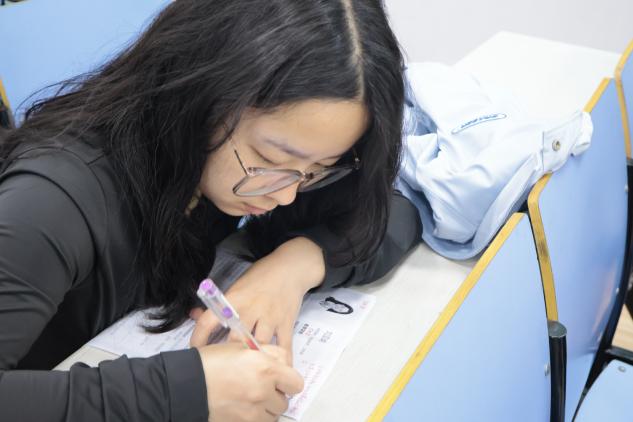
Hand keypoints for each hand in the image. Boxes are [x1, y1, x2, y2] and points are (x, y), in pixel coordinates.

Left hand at [190, 237, 324, 360]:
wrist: (291, 267)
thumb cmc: (261, 275)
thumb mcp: (237, 285)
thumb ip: (219, 304)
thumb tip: (194, 314)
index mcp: (234, 299)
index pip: (209, 320)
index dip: (199, 338)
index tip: (196, 350)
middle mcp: (251, 309)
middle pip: (235, 340)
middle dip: (227, 355)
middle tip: (221, 366)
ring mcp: (270, 317)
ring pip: (258, 346)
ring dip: (253, 360)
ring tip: (247, 373)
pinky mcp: (286, 323)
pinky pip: (283, 347)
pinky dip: (281, 362)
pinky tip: (276, 372)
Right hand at [197, 343, 303, 421]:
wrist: (186, 384)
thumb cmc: (210, 362)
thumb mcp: (242, 347)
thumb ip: (269, 353)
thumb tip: (284, 363)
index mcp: (265, 367)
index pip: (296, 383)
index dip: (288, 380)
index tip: (279, 379)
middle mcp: (263, 391)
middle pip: (284, 401)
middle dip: (275, 395)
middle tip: (260, 387)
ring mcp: (253, 411)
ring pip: (273, 416)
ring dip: (266, 408)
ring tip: (249, 398)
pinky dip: (255, 417)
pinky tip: (242, 408)